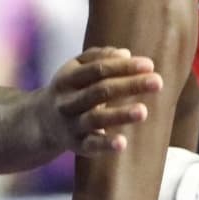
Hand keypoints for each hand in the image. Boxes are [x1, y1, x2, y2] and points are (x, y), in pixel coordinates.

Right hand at [37, 47, 161, 156]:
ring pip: (96, 118)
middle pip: (100, 91)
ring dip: (120, 115)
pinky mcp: (77, 145)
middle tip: (158, 82)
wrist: (41, 122)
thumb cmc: (70, 89)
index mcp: (68, 78)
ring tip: (144, 111)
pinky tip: (123, 143)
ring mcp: (71, 124)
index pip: (98, 69)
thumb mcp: (76, 68)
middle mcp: (67, 101)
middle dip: (129, 85)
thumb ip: (99, 57)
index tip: (149, 65)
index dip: (124, 66)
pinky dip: (106, 145)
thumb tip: (126, 54)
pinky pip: (91, 145)